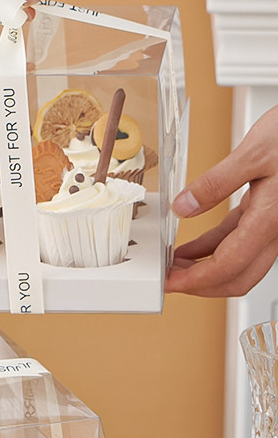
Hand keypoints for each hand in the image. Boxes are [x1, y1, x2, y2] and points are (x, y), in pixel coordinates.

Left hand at [166, 105, 277, 296]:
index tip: (171, 282)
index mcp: (271, 218)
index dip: (196, 279)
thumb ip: (217, 182)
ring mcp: (272, 225)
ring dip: (204, 269)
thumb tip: (184, 206)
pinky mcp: (267, 215)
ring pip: (238, 263)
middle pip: (237, 276)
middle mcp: (275, 229)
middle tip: (170, 281)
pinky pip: (238, 243)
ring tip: (173, 266)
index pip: (228, 265)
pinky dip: (212, 249)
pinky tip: (190, 250)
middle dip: (201, 285)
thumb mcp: (254, 152)